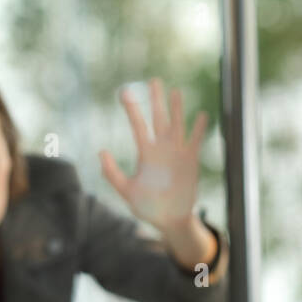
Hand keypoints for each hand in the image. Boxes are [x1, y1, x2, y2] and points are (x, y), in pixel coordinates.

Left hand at [99, 78, 207, 232]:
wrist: (170, 220)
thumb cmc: (148, 207)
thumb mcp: (127, 191)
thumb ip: (112, 174)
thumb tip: (101, 151)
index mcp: (146, 154)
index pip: (138, 126)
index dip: (132, 109)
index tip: (124, 92)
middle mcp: (161, 149)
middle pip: (158, 119)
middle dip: (156, 100)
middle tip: (153, 80)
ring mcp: (177, 154)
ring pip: (177, 125)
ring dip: (177, 109)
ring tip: (175, 91)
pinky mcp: (191, 162)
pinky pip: (195, 142)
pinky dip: (198, 129)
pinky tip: (201, 115)